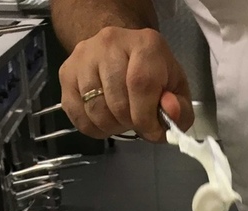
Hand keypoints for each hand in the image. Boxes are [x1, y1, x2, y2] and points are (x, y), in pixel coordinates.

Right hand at [58, 26, 192, 140]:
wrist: (121, 52)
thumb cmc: (153, 74)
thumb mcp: (176, 90)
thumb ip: (181, 109)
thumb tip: (169, 112)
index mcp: (145, 44)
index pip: (141, 85)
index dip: (146, 118)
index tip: (152, 131)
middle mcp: (110, 43)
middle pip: (117, 102)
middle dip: (130, 123)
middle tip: (136, 121)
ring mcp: (84, 56)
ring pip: (95, 110)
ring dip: (111, 127)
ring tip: (121, 119)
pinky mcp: (66, 72)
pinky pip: (77, 114)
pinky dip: (93, 127)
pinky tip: (105, 120)